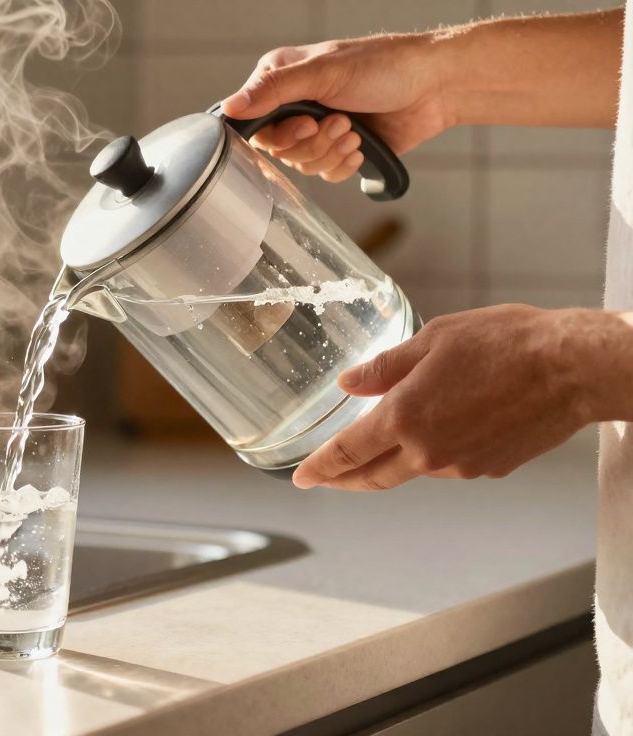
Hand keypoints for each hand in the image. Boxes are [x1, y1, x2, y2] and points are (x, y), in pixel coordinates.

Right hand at [220, 34, 456, 182]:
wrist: (434, 87)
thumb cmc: (384, 66)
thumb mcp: (323, 72)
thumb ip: (273, 90)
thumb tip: (228, 108)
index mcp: (282, 79)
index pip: (252, 122)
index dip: (277, 134)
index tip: (305, 125)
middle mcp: (295, 106)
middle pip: (278, 150)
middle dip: (312, 143)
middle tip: (339, 121)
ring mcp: (317, 130)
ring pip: (301, 165)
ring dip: (331, 152)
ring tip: (354, 130)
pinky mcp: (338, 150)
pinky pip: (325, 175)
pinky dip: (344, 164)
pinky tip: (362, 145)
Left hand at [293, 306, 632, 490]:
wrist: (572, 368)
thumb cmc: (505, 344)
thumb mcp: (432, 340)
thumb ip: (384, 367)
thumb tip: (348, 383)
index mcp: (404, 418)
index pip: (347, 452)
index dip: (320, 467)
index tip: (301, 478)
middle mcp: (428, 451)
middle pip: (372, 476)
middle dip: (344, 479)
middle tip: (324, 479)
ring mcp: (460, 465)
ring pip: (412, 470)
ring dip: (392, 462)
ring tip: (383, 442)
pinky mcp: (489, 469)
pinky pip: (449, 465)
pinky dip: (433, 453)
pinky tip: (441, 430)